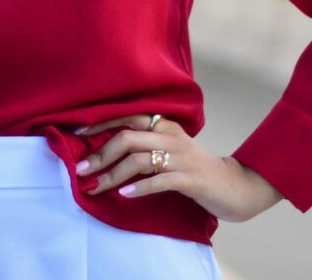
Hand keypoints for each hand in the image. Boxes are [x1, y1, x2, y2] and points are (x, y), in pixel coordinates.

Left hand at [74, 114, 281, 222]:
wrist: (234, 186)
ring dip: (113, 175)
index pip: (127, 116)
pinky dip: (140, 188)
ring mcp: (181, 157)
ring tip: (95, 186)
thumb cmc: (194, 169)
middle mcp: (171, 137)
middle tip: (82, 170)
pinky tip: (125, 195)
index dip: (101, 123)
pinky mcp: (191, 179)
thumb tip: (105, 150)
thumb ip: (145, 145)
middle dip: (100, 154)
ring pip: (139, 161)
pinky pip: (160, 181)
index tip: (78, 133)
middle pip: (127, 138)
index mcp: (165, 125)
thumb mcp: (169, 150)